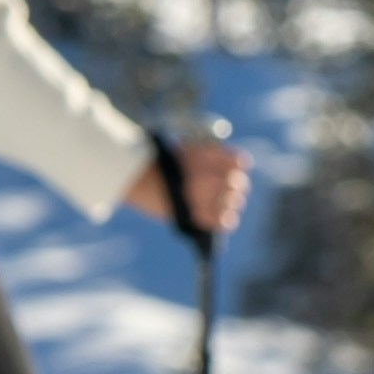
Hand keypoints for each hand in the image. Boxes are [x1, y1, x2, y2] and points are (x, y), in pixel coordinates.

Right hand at [135, 136, 251, 240]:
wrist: (133, 179)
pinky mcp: (194, 216)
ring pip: (233, 203)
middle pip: (238, 184)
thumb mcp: (185, 151)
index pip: (239, 162)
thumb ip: (211, 156)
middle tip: (234, 190)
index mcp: (204, 157)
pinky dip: (226, 220)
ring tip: (228, 204)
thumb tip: (237, 167)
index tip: (238, 169)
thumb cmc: (160, 164)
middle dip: (237, 187)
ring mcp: (199, 197)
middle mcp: (204, 176)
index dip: (240, 166)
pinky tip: (225, 218)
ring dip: (232, 203)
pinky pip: (222, 221)